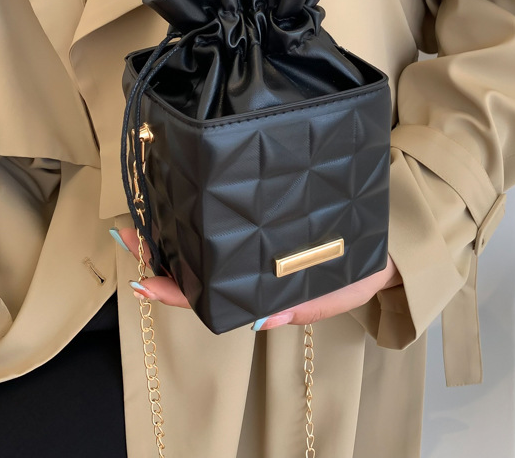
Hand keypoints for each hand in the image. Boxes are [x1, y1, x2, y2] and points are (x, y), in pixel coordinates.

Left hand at [114, 227, 401, 329]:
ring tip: (141, 214)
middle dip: (161, 252)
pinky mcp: (265, 207)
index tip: (146, 283)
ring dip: (171, 228)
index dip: (177, 291)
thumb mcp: (339, 292)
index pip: (212, 294)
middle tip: (127, 234)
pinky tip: (180, 193)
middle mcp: (254, 260)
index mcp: (264, 286)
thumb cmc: (363, 267)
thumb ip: (304, 306)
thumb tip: (260, 321)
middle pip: (198, 262)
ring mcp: (256, 234)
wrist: (388, 234)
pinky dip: (200, 207)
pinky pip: (225, 212)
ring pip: (204, 236)